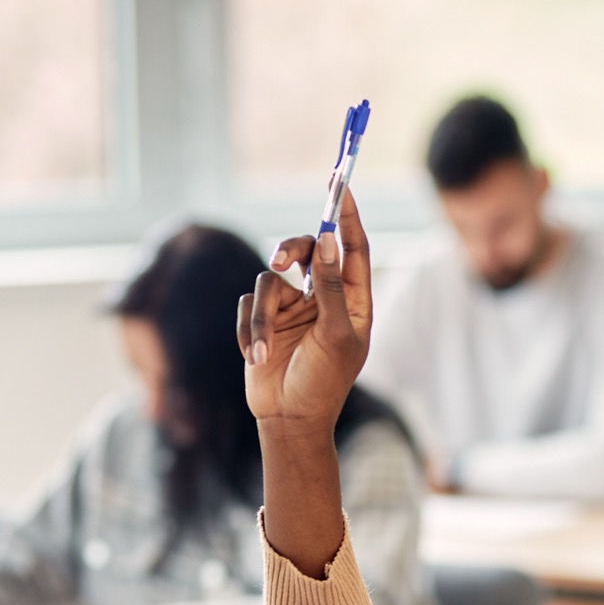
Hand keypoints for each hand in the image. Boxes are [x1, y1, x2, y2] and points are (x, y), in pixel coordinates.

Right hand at [237, 187, 371, 431]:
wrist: (289, 420)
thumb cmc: (323, 384)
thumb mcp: (335, 336)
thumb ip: (332, 287)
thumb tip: (328, 240)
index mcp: (354, 303)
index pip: (353, 249)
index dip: (346, 216)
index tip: (340, 184)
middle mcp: (324, 300)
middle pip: (306, 250)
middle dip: (290, 249)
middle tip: (279, 260)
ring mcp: (292, 308)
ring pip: (268, 280)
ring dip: (262, 319)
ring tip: (265, 352)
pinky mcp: (264, 320)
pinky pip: (249, 304)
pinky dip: (251, 331)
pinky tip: (258, 359)